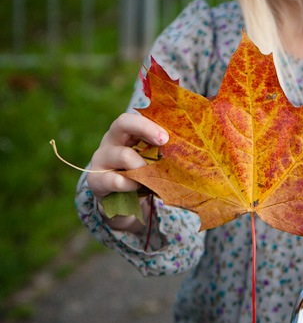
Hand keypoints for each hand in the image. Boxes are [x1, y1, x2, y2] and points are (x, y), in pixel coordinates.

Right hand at [87, 113, 167, 231]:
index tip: (167, 137)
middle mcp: (110, 141)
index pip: (134, 117)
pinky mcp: (96, 180)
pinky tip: (139, 188)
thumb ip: (160, 151)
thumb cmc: (140, 176)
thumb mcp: (150, 161)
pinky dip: (132, 185)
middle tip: (164, 142)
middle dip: (146, 129)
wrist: (120, 205)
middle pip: (122, 123)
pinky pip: (117, 180)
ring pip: (124, 155)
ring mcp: (100, 159)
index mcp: (124, 133)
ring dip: (143, 167)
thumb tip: (187, 145)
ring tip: (151, 177)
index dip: (150, 124)